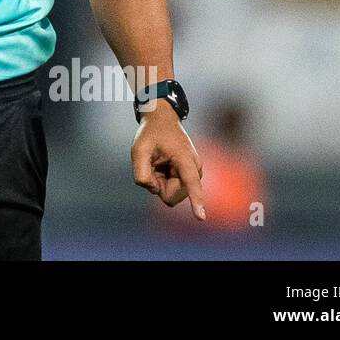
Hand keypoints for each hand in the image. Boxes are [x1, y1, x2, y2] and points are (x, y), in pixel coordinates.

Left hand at [131, 102, 205, 219]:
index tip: (201, 218)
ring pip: (171, 195)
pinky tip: (163, 166)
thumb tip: (154, 190)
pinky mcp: (190, 178)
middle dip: (157, 186)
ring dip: (160, 183)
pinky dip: (163, 181)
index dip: (196, 201)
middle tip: (153, 164)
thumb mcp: (138, 149)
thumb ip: (140, 172)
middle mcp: (195, 170)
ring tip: (159, 163)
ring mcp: (194, 175)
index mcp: (185, 160)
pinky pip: (172, 191)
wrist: (163, 120)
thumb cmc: (151, 134)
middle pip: (171, 197)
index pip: (191, 184)